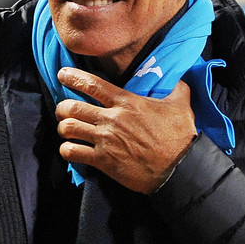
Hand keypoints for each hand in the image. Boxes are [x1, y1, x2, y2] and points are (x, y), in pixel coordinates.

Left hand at [55, 68, 196, 192]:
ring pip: (68, 128)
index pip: (92, 84)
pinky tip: (71, 149)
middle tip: (64, 110)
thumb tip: (180, 79)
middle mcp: (112, 119)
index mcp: (127, 102)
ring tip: (66, 130)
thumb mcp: (181, 106)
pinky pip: (72, 153)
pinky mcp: (103, 161)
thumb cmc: (179, 137)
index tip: (62, 74)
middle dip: (62, 107)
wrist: (179, 168)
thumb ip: (177, 89)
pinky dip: (67, 150)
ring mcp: (105, 140)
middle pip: (72, 107)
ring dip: (63, 128)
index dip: (73, 78)